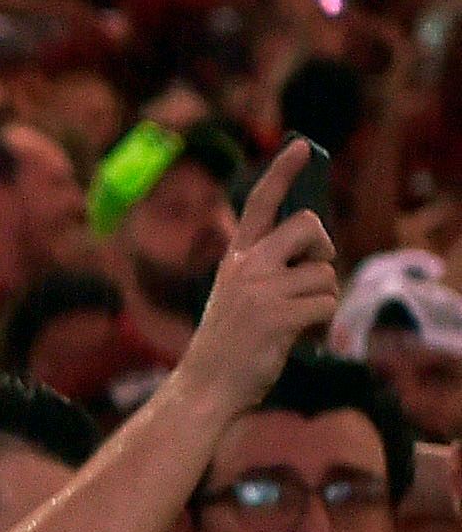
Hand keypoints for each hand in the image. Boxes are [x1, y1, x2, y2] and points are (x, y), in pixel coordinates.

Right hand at [181, 138, 340, 407]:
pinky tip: (297, 335)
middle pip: (309, 226)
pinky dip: (322, 322)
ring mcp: (260, 291)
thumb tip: (319, 252)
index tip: (302, 145)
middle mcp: (246, 267)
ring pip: (325, 273)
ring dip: (322, 297)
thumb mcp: (240, 296)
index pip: (259, 204)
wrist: (205, 386)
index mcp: (235, 259)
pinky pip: (326, 304)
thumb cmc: (229, 344)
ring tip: (296, 319)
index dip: (282, 172)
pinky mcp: (277, 317)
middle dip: (324, 247)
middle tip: (313, 270)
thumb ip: (270, 269)